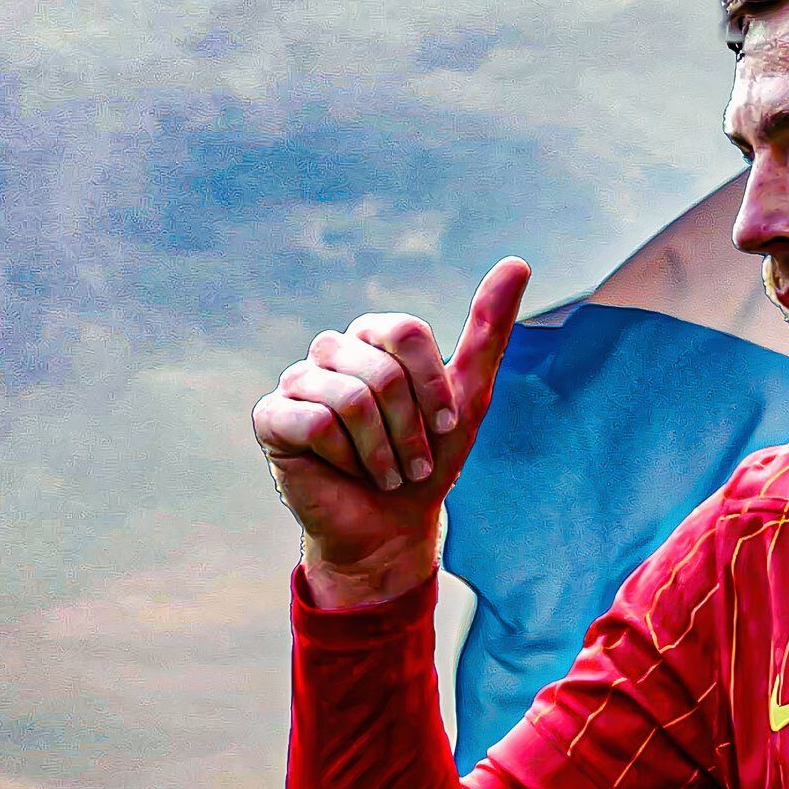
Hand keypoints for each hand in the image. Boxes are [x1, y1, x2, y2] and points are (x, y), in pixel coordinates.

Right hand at [252, 257, 529, 606]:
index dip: (434, 386)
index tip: (446, 425)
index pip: (407, 331)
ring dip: (384, 450)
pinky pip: (316, 424)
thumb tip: (517, 263)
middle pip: (383, 371)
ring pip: (351, 399)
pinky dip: (347, 459)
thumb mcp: (470, 394)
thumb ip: (489, 328)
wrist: (392, 524)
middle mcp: (332, 351)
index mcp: (374, 337)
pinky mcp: (271, 418)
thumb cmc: (430, 459)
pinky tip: (348, 473)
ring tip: (388, 472)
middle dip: (412, 427)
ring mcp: (297, 382)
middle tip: (415, 461)